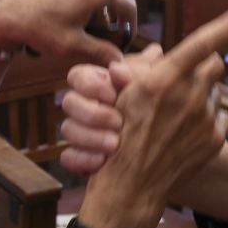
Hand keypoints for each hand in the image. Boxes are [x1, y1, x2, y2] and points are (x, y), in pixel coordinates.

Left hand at [0, 0, 165, 66]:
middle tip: (119, 46)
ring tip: (88, 46)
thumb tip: (122, 62)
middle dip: (125, 23)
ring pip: (106, 8)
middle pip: (122, 2)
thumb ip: (99, 52)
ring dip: (106, 26)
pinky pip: (92, 8)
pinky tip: (76, 38)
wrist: (6, 17)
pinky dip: (93, 23)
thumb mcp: (70, 46)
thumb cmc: (37, 29)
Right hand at [59, 55, 143, 175]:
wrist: (160, 150)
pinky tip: (103, 161)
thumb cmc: (154, 109)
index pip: (77, 76)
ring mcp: (79, 132)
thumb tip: (124, 66)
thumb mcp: (151, 87)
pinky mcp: (78, 157)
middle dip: (92, 113)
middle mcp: (83, 106)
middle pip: (69, 102)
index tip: (113, 95)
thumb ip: (139, 73)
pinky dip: (83, 159)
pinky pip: (67, 157)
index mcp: (97, 83)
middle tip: (118, 123)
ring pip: (67, 129)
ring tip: (115, 145)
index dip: (90, 85)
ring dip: (91, 137)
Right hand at [85, 4, 227, 227]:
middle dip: (204, 65)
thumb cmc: (119, 134)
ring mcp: (204, 118)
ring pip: (215, 91)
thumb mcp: (124, 94)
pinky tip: (185, 132)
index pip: (203, 42)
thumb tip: (160, 52)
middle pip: (215, 63)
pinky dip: (207, 119)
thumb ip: (147, 69)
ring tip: (177, 114)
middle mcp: (188, 96)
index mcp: (163, 79)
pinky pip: (219, 116)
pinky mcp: (215, 138)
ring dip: (202, 95)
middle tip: (185, 79)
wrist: (131, 184)